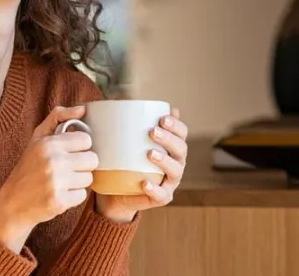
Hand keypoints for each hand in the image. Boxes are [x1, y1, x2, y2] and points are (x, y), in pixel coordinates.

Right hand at [0, 105, 97, 252]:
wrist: (12, 203)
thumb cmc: (27, 167)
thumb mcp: (37, 138)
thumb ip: (58, 118)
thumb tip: (82, 109)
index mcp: (48, 143)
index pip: (86, 140)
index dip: (80, 147)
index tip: (70, 152)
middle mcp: (53, 161)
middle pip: (92, 159)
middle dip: (82, 165)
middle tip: (68, 168)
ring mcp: (56, 182)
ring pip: (89, 178)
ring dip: (78, 181)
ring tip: (62, 181)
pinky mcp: (59, 201)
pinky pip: (83, 195)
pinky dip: (73, 196)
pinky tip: (60, 193)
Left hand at [94, 108, 188, 222]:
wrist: (117, 192)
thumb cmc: (124, 160)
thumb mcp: (125, 140)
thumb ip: (127, 123)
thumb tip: (124, 100)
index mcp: (171, 146)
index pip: (182, 133)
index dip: (176, 125)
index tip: (162, 118)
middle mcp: (175, 163)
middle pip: (180, 149)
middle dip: (169, 139)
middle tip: (152, 132)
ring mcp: (170, 182)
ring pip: (175, 171)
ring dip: (165, 161)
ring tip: (150, 153)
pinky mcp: (161, 197)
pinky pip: (161, 194)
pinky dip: (155, 189)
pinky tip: (145, 183)